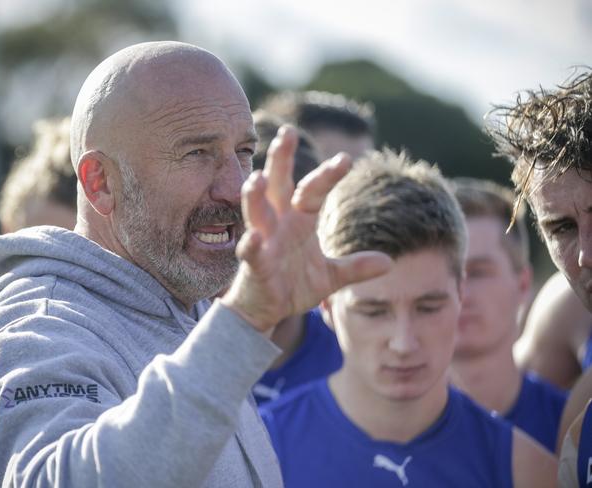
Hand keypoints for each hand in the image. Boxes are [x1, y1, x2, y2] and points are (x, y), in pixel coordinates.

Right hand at [221, 126, 391, 332]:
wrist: (267, 311)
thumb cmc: (293, 286)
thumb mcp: (331, 277)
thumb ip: (356, 268)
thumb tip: (390, 262)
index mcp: (299, 221)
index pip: (313, 191)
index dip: (328, 176)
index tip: (346, 158)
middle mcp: (279, 225)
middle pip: (279, 186)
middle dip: (282, 160)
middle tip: (288, 132)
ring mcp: (264, 242)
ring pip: (257, 213)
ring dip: (256, 196)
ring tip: (257, 177)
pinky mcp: (254, 265)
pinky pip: (251, 252)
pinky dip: (251, 245)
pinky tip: (254, 237)